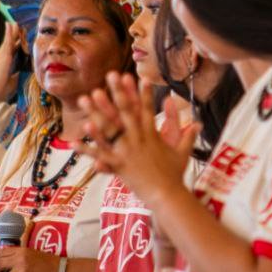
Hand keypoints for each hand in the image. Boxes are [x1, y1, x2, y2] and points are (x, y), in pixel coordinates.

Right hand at [0, 22, 23, 106]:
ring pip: (10, 40)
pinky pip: (8, 41)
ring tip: (16, 22)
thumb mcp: (11, 82)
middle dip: (17, 35)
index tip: (21, 38)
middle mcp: (2, 56)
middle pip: (12, 43)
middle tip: (21, 27)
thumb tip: (19, 72)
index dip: (17, 43)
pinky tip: (11, 24)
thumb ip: (15, 75)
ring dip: (14, 31)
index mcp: (4, 62)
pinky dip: (10, 32)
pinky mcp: (3, 55)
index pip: (12, 50)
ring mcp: (2, 55)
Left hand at [77, 73, 198, 206]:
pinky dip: (86, 150)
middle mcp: (138, 139)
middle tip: (110, 75)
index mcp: (152, 135)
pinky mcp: (118, 166)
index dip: (143, 92)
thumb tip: (198, 123)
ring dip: (95, 112)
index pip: (147, 109)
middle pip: (125, 111)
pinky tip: (73, 143)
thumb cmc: (175, 175)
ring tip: (85, 98)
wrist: (167, 195)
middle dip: (117, 92)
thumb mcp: (183, 153)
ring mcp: (126, 152)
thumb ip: (189, 136)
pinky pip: (99, 156)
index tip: (139, 77)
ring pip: (109, 130)